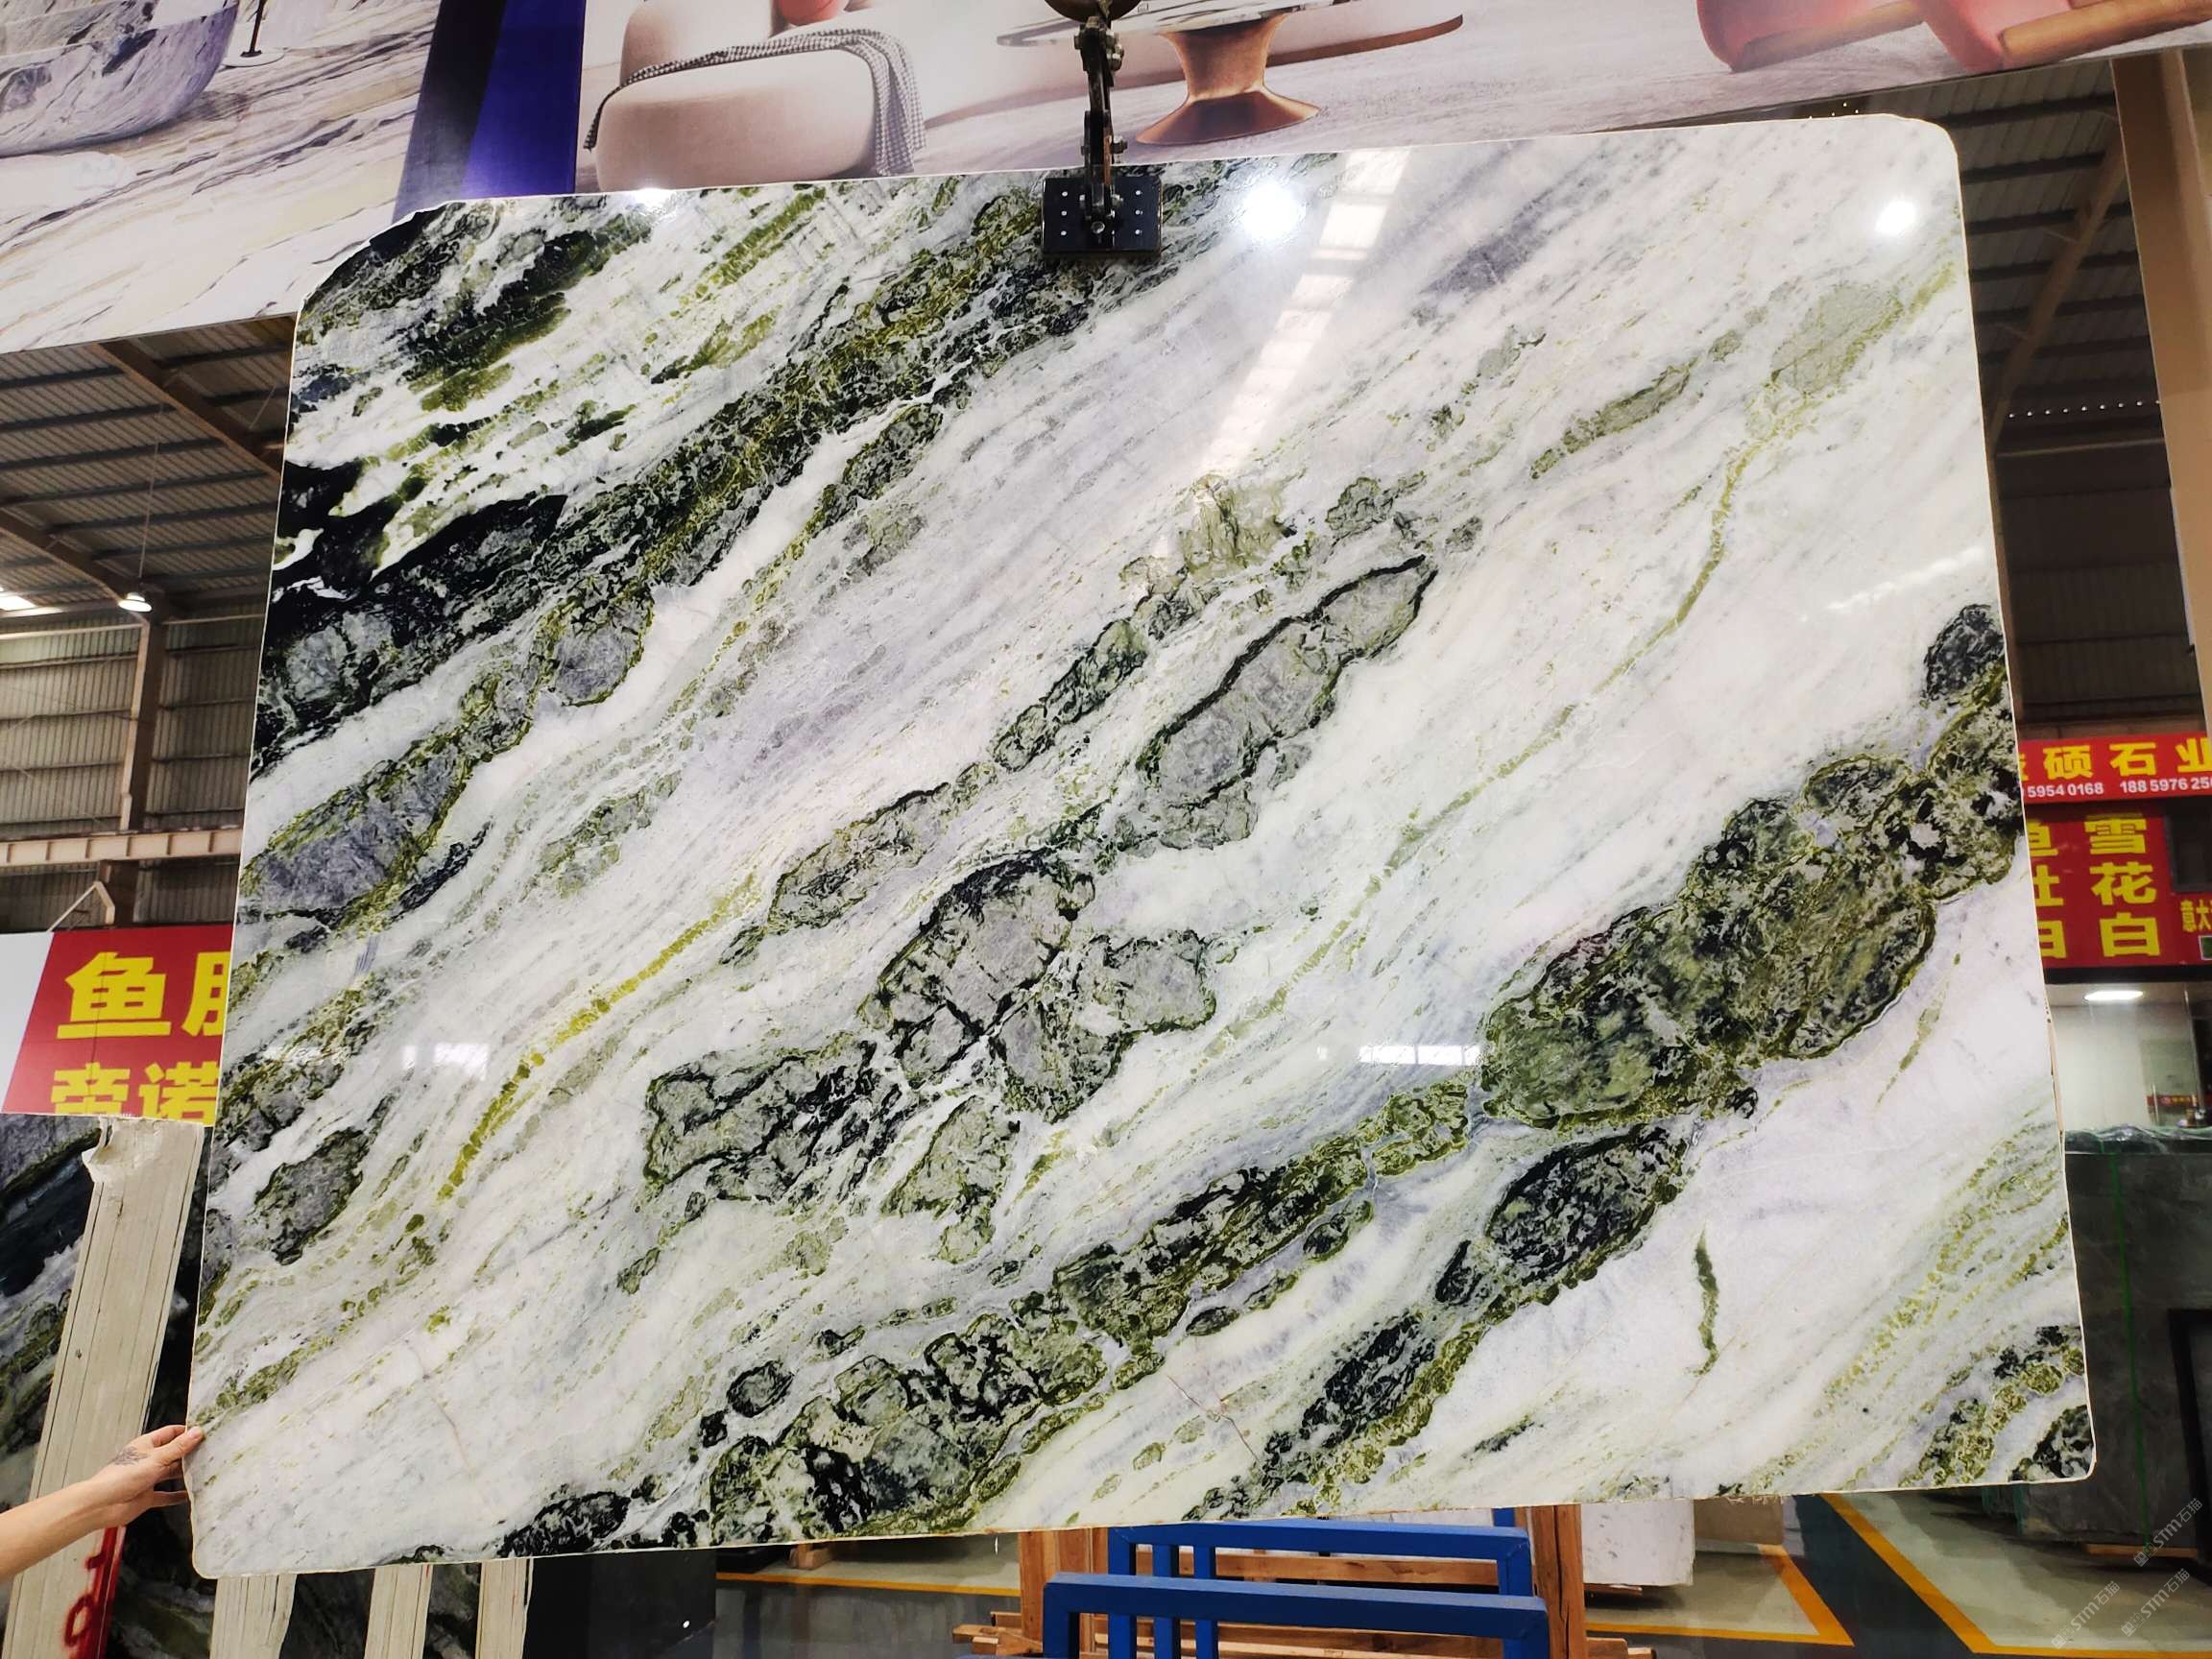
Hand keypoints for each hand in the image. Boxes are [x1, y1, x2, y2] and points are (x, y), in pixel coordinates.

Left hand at [72, 1425, 201, 1529]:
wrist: (103, 1504)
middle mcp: (148, 1460)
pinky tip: (189, 1495)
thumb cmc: (122, 1476)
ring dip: (185, 1474)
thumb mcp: (156, 1458)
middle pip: (173, 1453)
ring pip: (171, 1473)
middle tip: (210, 1451)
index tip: (204, 1431)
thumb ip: (178, 1447)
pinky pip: (165, 1495)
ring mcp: (148, 1479)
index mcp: (146, 1445)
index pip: (170, 1433)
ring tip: (204, 1471)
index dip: (186, 1431)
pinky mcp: (147, 1497)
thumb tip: (197, 1432)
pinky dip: (177, 1496)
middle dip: (189, 1453)